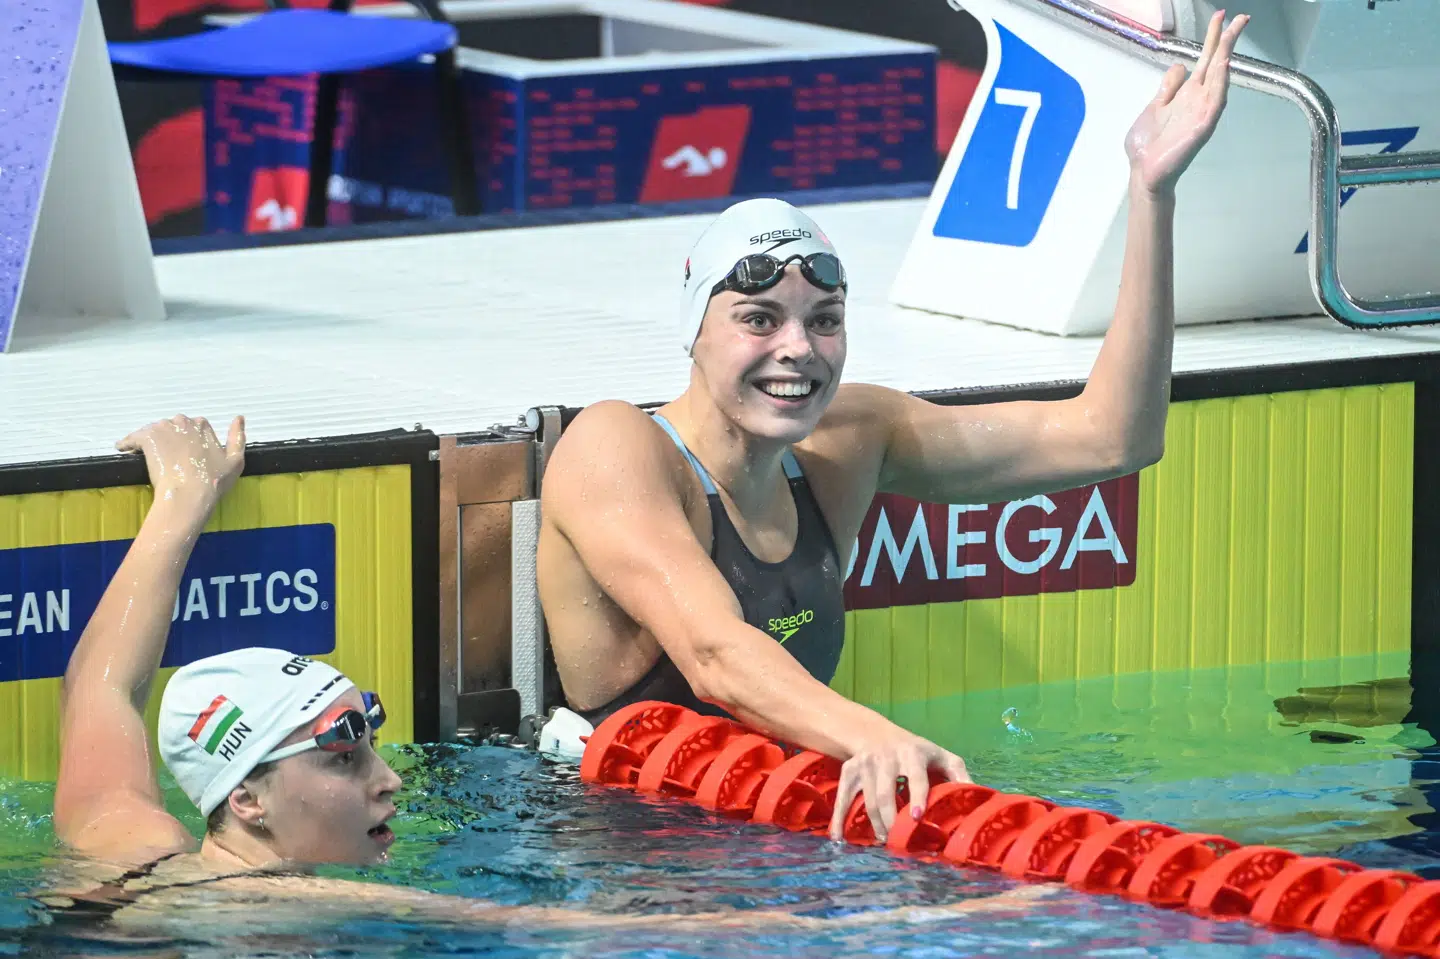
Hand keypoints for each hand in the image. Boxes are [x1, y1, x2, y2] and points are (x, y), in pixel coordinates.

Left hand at [117, 415, 245, 511]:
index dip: (190, 440)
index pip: (194, 426)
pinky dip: (127, 443)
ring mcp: (163, 429)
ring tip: (149, 458)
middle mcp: (182, 422)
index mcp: (202, 425)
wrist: (190, 494)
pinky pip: (132, 438)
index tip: (188, 454)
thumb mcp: (236, 460)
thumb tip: (239, 417)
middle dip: (171, 438)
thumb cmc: (214, 480)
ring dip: (152, 441)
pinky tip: (124, 449)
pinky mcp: (146, 438)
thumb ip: (238, 437)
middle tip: (170, 458)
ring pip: (154, 431)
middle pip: (173, 426)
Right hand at [828, 726, 970, 842]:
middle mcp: (886, 757)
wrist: (877, 733)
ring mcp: (865, 763)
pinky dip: (839, 818)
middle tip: (898, 841)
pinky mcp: (849, 770)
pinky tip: (839, 837)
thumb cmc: (917, 751)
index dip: (917, 796)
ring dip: (876, 825)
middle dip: (892, 820)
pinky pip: (843, 797)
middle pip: (886, 793)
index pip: (915, 776)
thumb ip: (959, 775)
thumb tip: (979, 797)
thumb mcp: (941, 756)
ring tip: (886, 840)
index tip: (917, 817)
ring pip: (868, 800)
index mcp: (912, 753)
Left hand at [1125, 11, 1248, 195]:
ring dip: (1225, 57)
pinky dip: (1220, 83)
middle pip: (1216, 64)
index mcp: (1186, 94)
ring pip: (1218, 79)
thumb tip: (1180, 65)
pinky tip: (1224, 65)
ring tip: (1231, 35)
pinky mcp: (1201, 126)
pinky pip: (1215, 101)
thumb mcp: (1154, 107)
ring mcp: (1201, 112)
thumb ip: (1168, 88)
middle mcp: (1198, 100)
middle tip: (1240, 17)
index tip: (1220, 17)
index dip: (1212, 39)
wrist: (1143, 173)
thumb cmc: (1148, 146)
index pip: (1204, 61)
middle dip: (1227, 40)